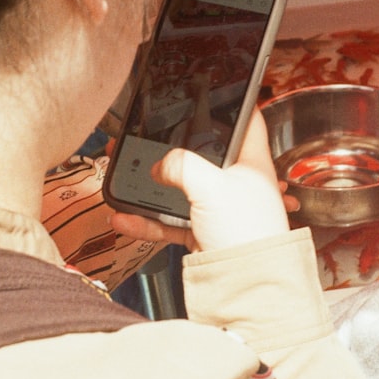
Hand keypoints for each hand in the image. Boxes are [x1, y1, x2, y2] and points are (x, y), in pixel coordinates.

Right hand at [110, 109, 289, 251]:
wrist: (249, 287)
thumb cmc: (248, 235)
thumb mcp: (213, 186)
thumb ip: (182, 165)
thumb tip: (162, 162)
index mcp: (252, 162)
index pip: (246, 120)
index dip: (232, 103)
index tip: (212, 91)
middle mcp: (238, 182)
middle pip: (204, 154)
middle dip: (173, 149)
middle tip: (148, 139)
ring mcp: (221, 208)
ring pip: (183, 189)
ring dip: (153, 187)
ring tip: (127, 178)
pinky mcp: (205, 232)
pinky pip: (172, 220)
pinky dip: (149, 219)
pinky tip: (127, 218)